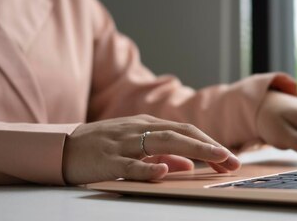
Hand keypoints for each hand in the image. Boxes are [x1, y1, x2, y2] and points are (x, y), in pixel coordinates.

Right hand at [62, 114, 240, 184]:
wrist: (62, 148)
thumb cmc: (102, 147)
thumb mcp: (135, 147)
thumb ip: (162, 155)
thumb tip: (188, 165)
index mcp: (147, 124)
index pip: (186, 131)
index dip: (210, 143)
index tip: (230, 159)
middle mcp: (139, 129)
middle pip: (181, 134)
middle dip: (210, 147)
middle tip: (233, 162)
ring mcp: (124, 143)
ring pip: (163, 142)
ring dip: (194, 149)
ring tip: (217, 158)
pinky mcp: (107, 160)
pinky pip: (130, 164)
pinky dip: (148, 167)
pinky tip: (165, 171)